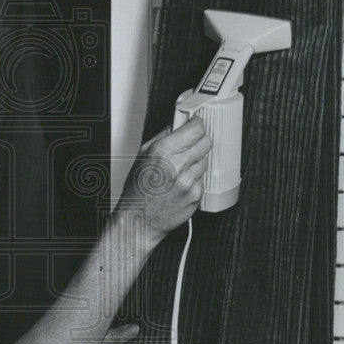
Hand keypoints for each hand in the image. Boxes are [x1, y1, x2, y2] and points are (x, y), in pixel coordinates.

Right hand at [115, 117, 210, 242]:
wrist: (139, 220)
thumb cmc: (138, 191)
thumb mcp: (143, 156)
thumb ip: (163, 136)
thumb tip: (177, 123)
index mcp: (162, 151)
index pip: (195, 128)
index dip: (196, 124)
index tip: (195, 124)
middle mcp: (177, 165)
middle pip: (206, 141)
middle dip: (198, 140)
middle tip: (188, 144)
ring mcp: (189, 182)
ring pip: (205, 159)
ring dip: (196, 160)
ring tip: (180, 168)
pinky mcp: (196, 195)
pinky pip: (202, 178)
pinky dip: (194, 178)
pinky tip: (180, 183)